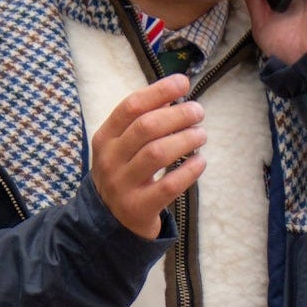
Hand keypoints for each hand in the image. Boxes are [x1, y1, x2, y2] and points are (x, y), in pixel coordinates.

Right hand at [90, 73, 205, 238]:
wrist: (109, 222)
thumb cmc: (123, 174)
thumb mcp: (122, 146)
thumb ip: (142, 121)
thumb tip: (175, 95)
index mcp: (105, 138)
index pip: (131, 106)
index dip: (159, 91)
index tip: (183, 83)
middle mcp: (110, 160)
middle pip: (146, 127)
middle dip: (178, 115)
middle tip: (199, 112)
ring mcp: (122, 185)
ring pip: (157, 153)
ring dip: (186, 139)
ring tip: (201, 135)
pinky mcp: (139, 208)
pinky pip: (169, 185)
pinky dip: (189, 170)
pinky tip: (201, 161)